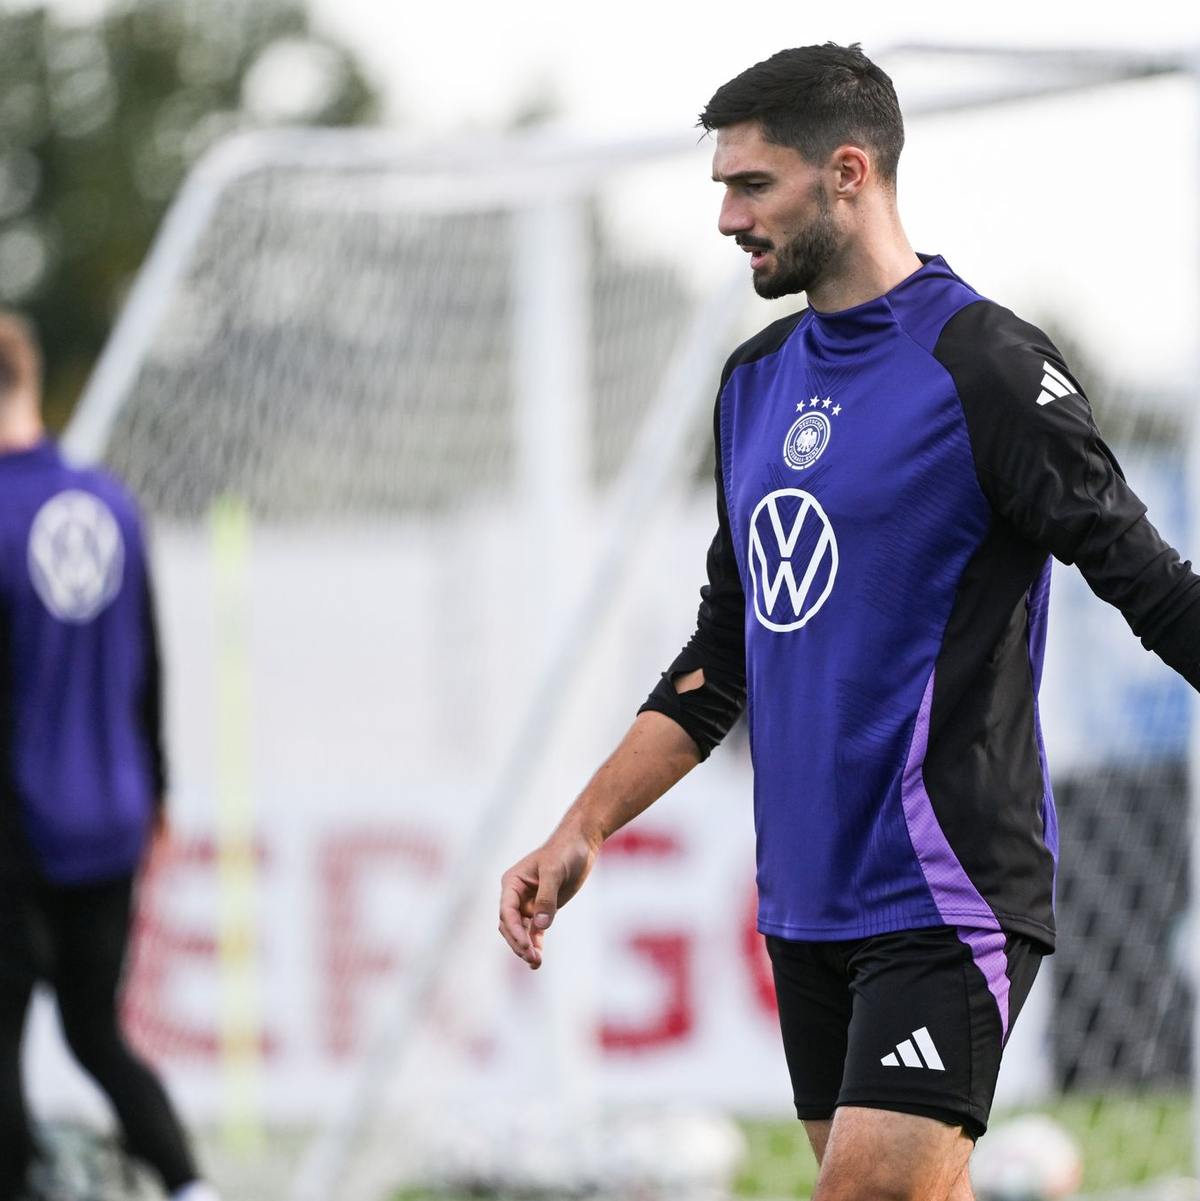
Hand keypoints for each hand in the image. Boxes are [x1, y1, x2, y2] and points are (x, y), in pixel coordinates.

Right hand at [498, 829, 597, 968]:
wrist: (580, 844)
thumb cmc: (565, 851)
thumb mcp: (555, 871)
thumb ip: (546, 897)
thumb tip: (540, 924)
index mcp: (513, 882)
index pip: (507, 911)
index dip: (514, 930)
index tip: (526, 945)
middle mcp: (516, 895)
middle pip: (510, 925)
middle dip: (518, 943)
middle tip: (532, 958)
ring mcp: (528, 903)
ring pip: (520, 931)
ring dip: (526, 947)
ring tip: (536, 963)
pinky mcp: (542, 910)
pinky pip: (534, 931)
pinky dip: (535, 944)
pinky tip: (538, 960)